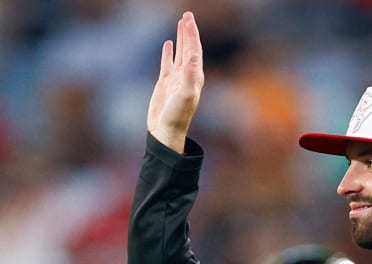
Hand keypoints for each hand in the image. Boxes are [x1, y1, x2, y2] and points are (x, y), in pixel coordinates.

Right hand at [147, 11, 203, 153]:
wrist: (166, 130)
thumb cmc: (177, 116)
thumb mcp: (185, 95)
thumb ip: (189, 76)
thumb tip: (193, 56)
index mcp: (195, 76)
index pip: (194, 50)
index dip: (192, 34)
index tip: (189, 19)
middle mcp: (188, 75)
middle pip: (189, 48)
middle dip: (189, 31)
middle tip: (187, 15)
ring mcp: (176, 78)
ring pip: (180, 53)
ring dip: (181, 38)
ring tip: (181, 23)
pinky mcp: (165, 83)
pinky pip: (168, 63)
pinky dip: (169, 52)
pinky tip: (168, 44)